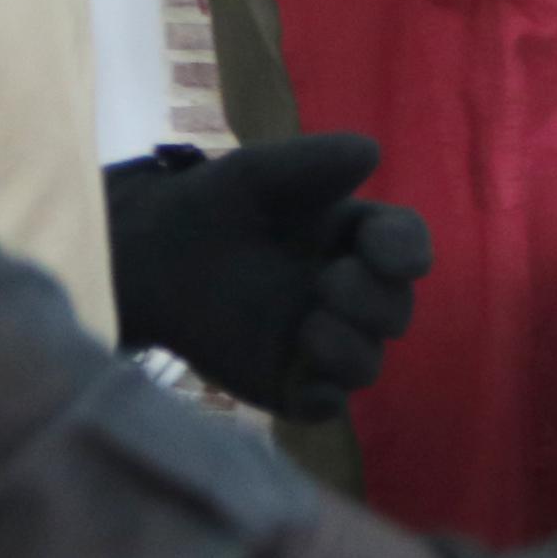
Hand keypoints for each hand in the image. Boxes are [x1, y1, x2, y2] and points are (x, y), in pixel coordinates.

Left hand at [102, 136, 432, 421]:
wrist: (149, 257)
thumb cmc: (213, 207)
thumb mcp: (259, 174)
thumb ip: (314, 161)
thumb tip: (373, 153)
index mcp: (355, 239)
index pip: (404, 245)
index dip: (406, 249)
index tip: (387, 252)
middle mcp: (349, 293)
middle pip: (395, 310)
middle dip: (374, 299)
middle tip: (327, 280)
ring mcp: (319, 343)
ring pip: (367, 364)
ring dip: (351, 348)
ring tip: (309, 328)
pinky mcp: (288, 384)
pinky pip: (325, 404)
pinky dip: (324, 397)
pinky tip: (305, 379)